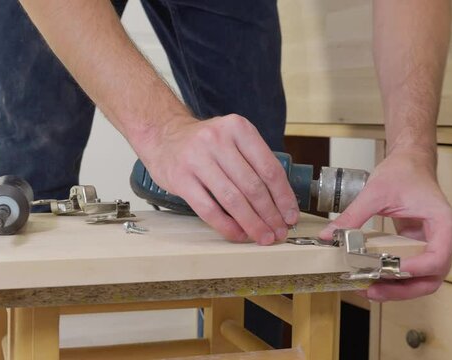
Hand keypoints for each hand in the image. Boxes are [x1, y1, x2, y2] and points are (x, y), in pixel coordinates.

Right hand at [134, 114, 298, 244]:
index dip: (283, 196)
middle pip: (253, 186)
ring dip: (252, 223)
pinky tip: (238, 234)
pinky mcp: (181, 178)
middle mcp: (218, 140)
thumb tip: (279, 201)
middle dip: (270, 214)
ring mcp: (197, 159)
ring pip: (233, 200)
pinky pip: (209, 209)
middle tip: (279, 232)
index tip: (290, 215)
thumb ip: (253, 161)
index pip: (269, 168)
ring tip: (263, 237)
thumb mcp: (231, 138)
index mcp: (238, 129)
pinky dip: (226, 225)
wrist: (162, 135)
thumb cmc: (203, 143)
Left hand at [319, 147, 451, 300]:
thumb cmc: (402, 172)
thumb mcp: (375, 193)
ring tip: (368, 289)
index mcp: (443, 224)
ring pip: (422, 280)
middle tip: (373, 290)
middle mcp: (443, 239)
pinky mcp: (417, 247)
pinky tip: (371, 279)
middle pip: (431, 277)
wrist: (409, 162)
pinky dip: (393, 279)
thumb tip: (328, 236)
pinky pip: (410, 270)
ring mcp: (431, 245)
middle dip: (403, 289)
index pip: (437, 258)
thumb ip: (353, 216)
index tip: (391, 270)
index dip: (416, 269)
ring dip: (397, 289)